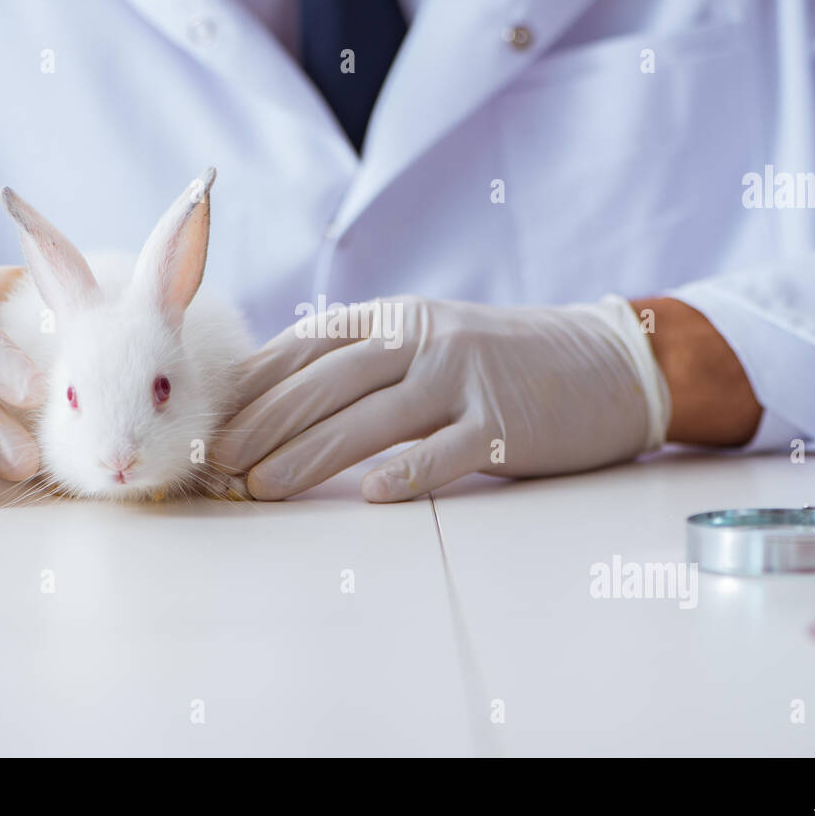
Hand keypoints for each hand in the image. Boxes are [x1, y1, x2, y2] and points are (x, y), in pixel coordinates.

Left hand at [211, 295, 671, 501]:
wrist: (603, 363)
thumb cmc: (498, 362)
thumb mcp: (426, 341)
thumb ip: (362, 362)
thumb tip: (275, 400)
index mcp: (395, 319)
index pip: (306, 348)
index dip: (254, 388)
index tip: (210, 425)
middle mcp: (421, 339)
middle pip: (325, 384)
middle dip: (263, 426)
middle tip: (218, 466)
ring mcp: (463, 377)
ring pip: (371, 419)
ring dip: (309, 456)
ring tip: (261, 489)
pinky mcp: (503, 420)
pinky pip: (447, 450)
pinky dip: (410, 472)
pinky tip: (373, 496)